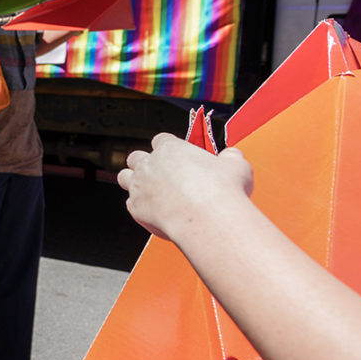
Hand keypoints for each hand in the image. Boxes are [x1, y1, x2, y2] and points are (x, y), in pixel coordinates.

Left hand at [116, 132, 254, 241]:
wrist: (208, 219)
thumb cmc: (223, 190)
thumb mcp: (236, 166)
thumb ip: (230, 157)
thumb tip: (231, 155)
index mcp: (170, 148)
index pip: (161, 140)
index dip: (167, 147)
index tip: (175, 156)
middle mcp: (149, 164)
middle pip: (136, 157)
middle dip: (145, 163)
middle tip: (159, 173)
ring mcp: (139, 186)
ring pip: (124, 177)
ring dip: (133, 181)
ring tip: (147, 189)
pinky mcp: (136, 208)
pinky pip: (130, 203)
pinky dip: (139, 206)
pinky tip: (153, 211)